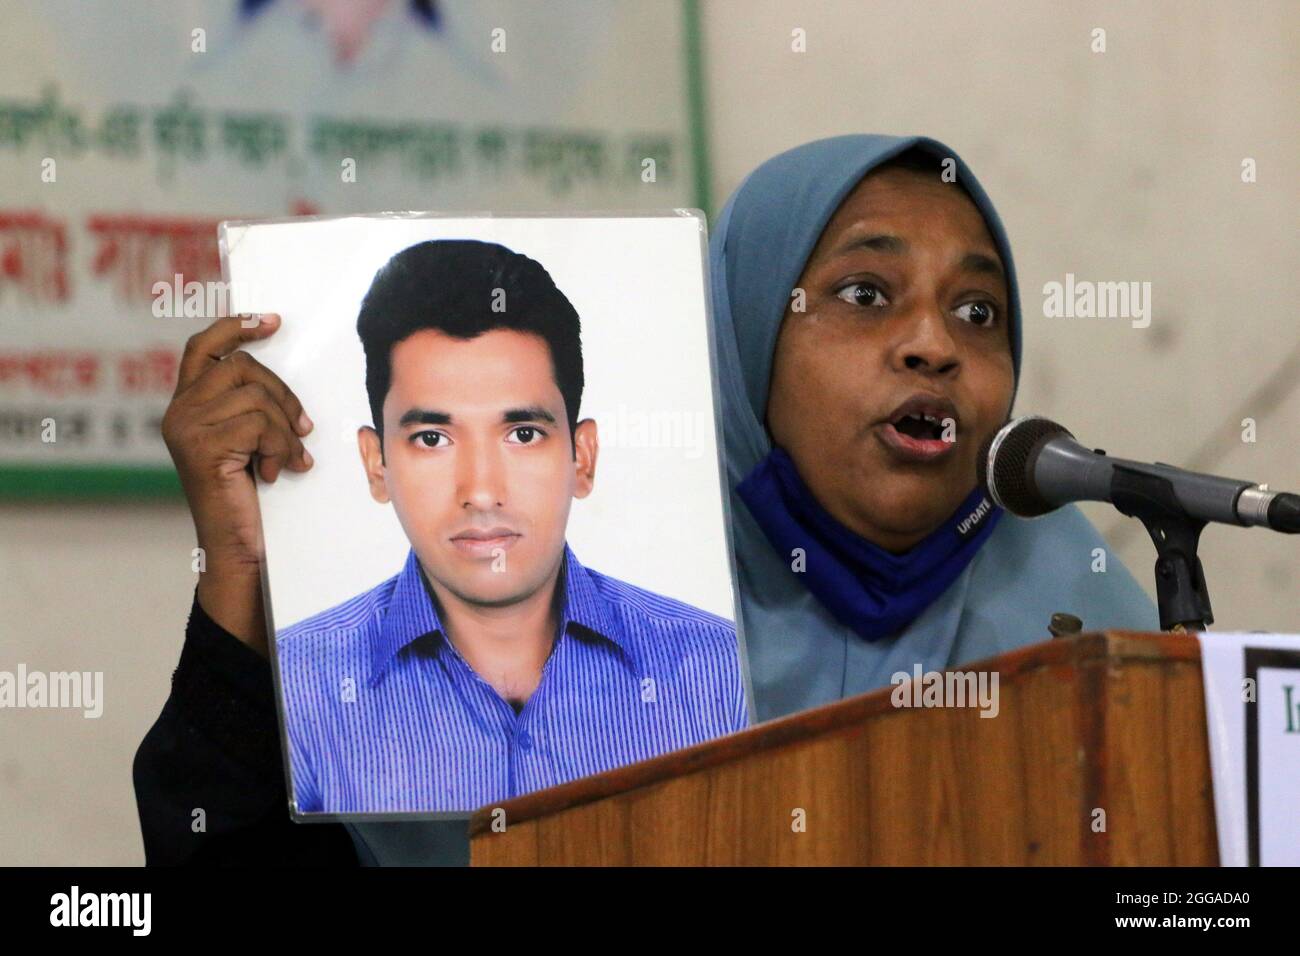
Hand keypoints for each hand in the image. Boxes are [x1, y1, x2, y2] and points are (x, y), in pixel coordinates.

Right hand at [161, 313, 312, 653]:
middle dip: (283, 395)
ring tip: (288, 459)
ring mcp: (187, 429)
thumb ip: (249, 409)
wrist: (240, 550)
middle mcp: (178, 413)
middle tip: (301, 429)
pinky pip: (261, 425)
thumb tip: (274, 378)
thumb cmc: (252, 500)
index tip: (272, 320)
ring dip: (285, 430)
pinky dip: (281, 447)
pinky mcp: (204, 448)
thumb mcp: (249, 444)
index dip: (236, 327)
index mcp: (186, 407)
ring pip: (257, 398)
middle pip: (242, 369)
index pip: (203, 347)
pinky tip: (278, 471)